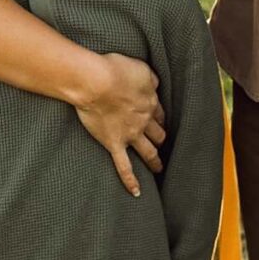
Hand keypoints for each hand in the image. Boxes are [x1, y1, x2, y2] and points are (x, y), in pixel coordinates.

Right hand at [72, 52, 166, 196]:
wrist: (97, 82)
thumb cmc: (115, 70)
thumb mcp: (141, 68)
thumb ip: (150, 79)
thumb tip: (155, 86)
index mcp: (150, 102)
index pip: (159, 113)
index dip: (160, 118)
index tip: (160, 121)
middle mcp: (143, 121)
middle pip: (157, 134)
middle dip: (161, 139)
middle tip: (161, 143)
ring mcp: (130, 135)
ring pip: (148, 152)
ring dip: (155, 160)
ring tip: (159, 168)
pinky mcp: (114, 144)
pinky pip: (124, 166)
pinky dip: (130, 180)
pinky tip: (136, 192)